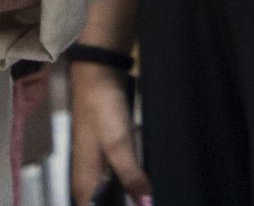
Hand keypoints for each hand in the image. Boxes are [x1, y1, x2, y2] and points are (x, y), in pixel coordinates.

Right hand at [70, 62, 150, 205]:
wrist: (99, 77)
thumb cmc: (103, 111)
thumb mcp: (119, 145)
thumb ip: (131, 176)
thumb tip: (146, 205)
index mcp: (84, 185)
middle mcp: (87, 181)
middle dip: (128, 203)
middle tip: (151, 199)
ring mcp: (96, 167)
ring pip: (111, 194)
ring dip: (129, 196)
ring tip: (153, 195)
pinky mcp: (107, 154)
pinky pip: (117, 178)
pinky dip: (130, 183)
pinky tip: (147, 181)